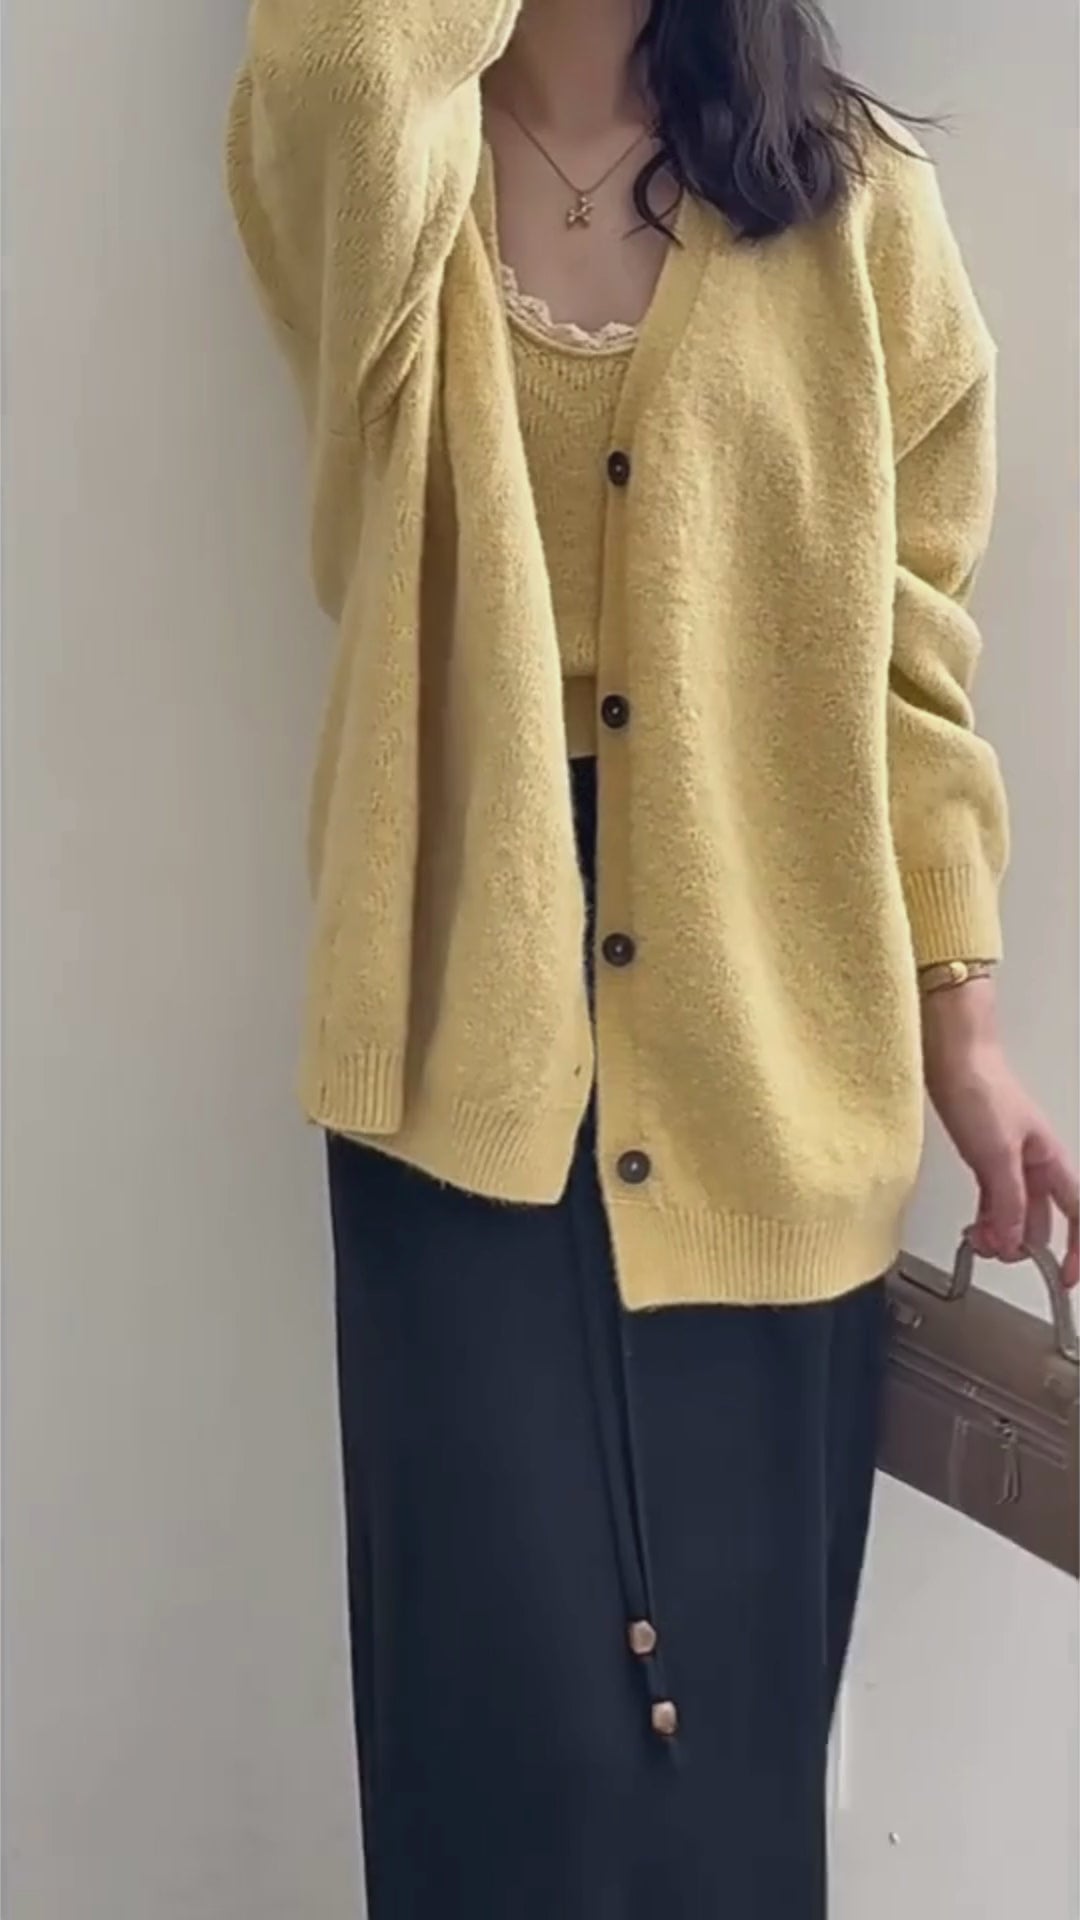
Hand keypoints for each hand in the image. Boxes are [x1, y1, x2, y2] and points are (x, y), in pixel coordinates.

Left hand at [923, 978, 1078, 1290]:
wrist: (951, 1055)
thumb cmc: (980, 1089)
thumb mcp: (996, 1155)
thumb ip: (1007, 1202)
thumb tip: (1013, 1244)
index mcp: (1051, 1160)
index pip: (1078, 1213)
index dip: (1078, 1249)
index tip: (1067, 1279)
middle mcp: (1035, 1161)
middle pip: (1041, 1217)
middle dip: (1023, 1244)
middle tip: (996, 1255)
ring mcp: (1008, 1157)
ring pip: (1014, 1208)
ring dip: (1000, 1231)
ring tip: (978, 1242)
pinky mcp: (983, 1152)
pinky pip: (993, 1195)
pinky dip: (985, 1214)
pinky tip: (973, 1224)